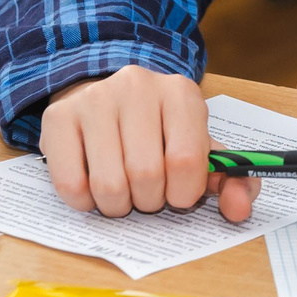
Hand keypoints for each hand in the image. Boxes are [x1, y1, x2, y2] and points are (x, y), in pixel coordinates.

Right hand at [42, 63, 257, 219]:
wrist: (107, 100)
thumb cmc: (159, 133)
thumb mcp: (199, 149)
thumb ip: (231, 181)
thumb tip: (238, 210)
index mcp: (180, 94)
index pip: (187, 160)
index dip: (183, 193)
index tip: (178, 194)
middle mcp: (137, 87)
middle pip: (146, 175)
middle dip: (149, 201)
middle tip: (147, 192)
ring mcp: (94, 99)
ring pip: (109, 185)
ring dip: (118, 205)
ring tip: (122, 190)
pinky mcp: (58, 118)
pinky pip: (71, 185)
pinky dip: (85, 202)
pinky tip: (93, 186)